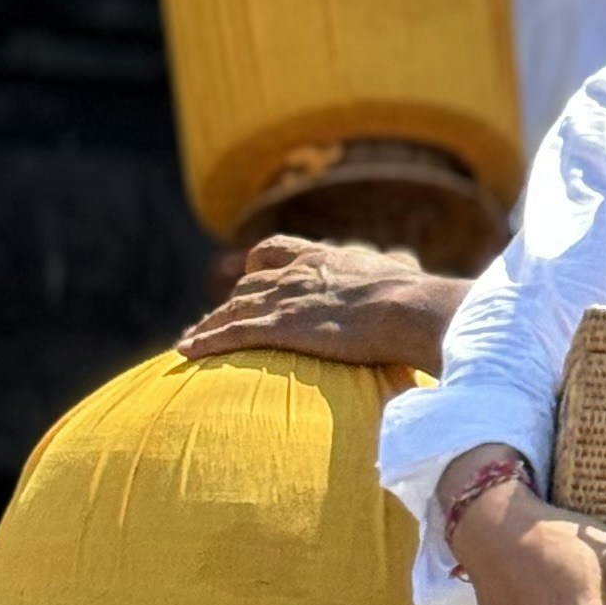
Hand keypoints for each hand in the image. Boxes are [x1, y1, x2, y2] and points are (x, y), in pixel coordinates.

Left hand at [180, 239, 467, 372]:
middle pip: (250, 284)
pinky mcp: (280, 327)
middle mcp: (300, 275)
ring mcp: (288, 300)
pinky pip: (230, 333)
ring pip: (234, 308)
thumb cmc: (420, 303)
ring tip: (191, 341)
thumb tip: (421, 278)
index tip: (248, 277)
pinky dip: (205, 341)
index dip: (259, 266)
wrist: (412, 309)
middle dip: (231, 303)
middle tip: (215, 322)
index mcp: (328, 261)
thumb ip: (400, 277)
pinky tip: (184, 351)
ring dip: (210, 324)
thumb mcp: (406, 280)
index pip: (278, 252)